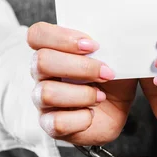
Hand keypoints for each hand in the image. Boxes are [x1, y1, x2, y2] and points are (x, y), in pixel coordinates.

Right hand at [27, 22, 136, 145]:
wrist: (118, 110)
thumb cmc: (111, 79)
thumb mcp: (115, 56)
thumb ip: (109, 42)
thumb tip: (119, 31)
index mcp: (53, 50)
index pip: (37, 34)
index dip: (61, 37)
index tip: (92, 45)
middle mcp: (42, 74)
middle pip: (41, 61)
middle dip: (80, 67)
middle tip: (105, 72)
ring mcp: (42, 100)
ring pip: (47, 93)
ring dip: (82, 94)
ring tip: (100, 96)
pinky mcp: (50, 125)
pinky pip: (57, 122)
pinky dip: (81, 118)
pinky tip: (91, 114)